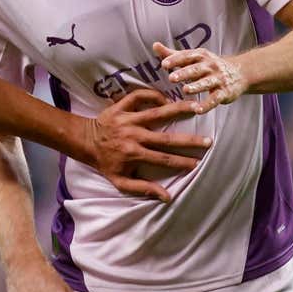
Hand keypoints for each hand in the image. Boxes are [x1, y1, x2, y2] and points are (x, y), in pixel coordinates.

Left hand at [88, 88, 210, 201]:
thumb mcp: (119, 181)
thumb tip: (167, 197)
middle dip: (188, 140)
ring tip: (197, 107)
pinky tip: (167, 98)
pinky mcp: (120, 107)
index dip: (182, 162)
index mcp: (133, 154)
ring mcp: (127, 119)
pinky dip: (152, 94)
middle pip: (165, 138)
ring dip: (177, 109)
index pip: (163, 160)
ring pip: (156, 113)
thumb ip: (143, 188)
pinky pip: (138, 96)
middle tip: (208, 141)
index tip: (199, 163)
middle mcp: (133, 136)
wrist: (84, 141)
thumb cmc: (105, 162)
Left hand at [153, 42, 247, 112]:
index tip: (164, 64)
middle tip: (172, 78)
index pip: (187, 56)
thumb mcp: (192, 58)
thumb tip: (155, 45)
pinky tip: (198, 110)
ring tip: (185, 90)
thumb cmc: (208, 65)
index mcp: (200, 56)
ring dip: (196, 86)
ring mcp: (218, 79)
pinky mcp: (224, 92)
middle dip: (184, 73)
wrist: (240, 73)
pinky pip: (215, 99)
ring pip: (206, 83)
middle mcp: (210, 66)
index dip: (176, 60)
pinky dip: (207, 104)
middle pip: (196, 69)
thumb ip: (173, 54)